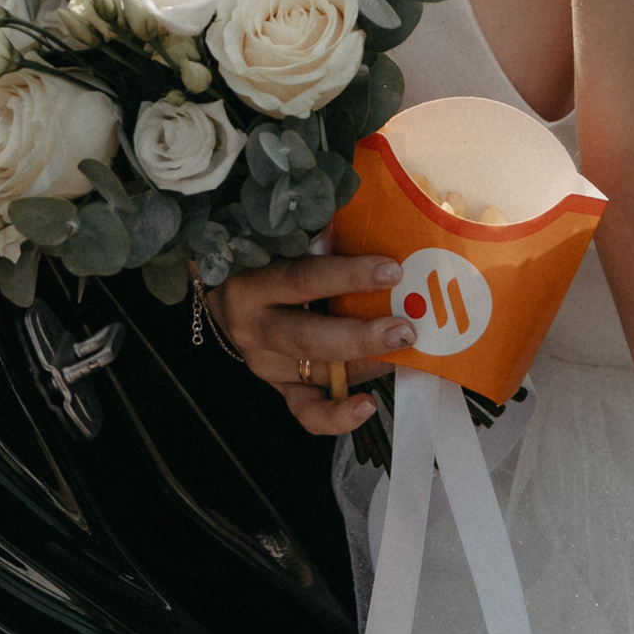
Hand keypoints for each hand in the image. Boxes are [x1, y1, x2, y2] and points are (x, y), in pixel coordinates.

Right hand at [210, 252, 407, 436]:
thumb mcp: (282, 241)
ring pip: (316, 373)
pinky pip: (306, 411)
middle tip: (404, 328)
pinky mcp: (279, 387)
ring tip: (403, 354)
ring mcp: (265, 363)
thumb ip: (319, 234)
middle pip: (308, 338)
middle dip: (360, 335)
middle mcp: (253, 328)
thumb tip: (376, 218)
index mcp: (251, 284)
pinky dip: (337, 415)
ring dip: (365, 365)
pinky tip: (366, 406)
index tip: (391, 270)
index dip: (346, 276)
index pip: (301, 279)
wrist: (229, 296)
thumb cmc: (267, 258)